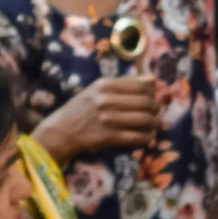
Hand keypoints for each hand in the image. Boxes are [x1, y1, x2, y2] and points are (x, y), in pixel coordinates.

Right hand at [32, 75, 159, 157]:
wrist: (61, 131)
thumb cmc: (82, 108)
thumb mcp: (98, 89)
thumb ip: (125, 83)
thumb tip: (153, 80)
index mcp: (105, 85)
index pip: (141, 85)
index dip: (152, 92)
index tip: (152, 97)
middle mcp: (106, 100)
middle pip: (146, 102)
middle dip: (156, 108)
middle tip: (156, 112)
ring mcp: (107, 119)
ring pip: (144, 120)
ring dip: (153, 123)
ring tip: (153, 124)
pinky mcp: (108, 137)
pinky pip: (136, 137)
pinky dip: (146, 138)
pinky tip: (146, 137)